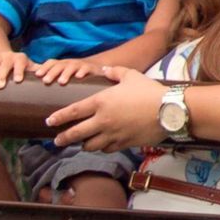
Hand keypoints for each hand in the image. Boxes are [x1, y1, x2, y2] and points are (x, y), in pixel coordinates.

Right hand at [0, 44, 34, 88]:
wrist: (3, 56)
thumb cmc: (18, 68)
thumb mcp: (28, 67)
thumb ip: (38, 72)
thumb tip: (52, 80)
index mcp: (19, 59)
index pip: (20, 62)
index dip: (19, 70)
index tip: (18, 80)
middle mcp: (7, 56)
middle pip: (5, 63)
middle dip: (2, 74)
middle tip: (0, 86)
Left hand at [34, 54, 115, 82]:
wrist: (97, 67)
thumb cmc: (75, 75)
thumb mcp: (63, 76)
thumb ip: (52, 81)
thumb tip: (34, 93)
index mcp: (61, 65)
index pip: (51, 63)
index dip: (44, 68)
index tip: (37, 75)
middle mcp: (69, 64)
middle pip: (59, 65)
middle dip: (52, 72)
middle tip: (46, 81)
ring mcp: (80, 65)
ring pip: (71, 67)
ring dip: (66, 73)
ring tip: (61, 81)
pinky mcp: (91, 68)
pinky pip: (86, 69)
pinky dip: (83, 72)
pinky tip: (79, 77)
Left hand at [42, 68, 166, 153]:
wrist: (169, 110)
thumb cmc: (150, 90)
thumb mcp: (131, 76)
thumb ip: (115, 72)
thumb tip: (104, 70)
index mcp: (101, 102)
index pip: (73, 112)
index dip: (59, 118)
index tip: (49, 122)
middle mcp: (103, 120)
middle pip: (75, 134)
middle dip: (63, 138)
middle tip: (56, 141)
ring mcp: (112, 134)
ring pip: (90, 145)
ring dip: (83, 144)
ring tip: (80, 143)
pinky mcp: (123, 143)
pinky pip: (106, 149)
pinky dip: (101, 148)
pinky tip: (100, 146)